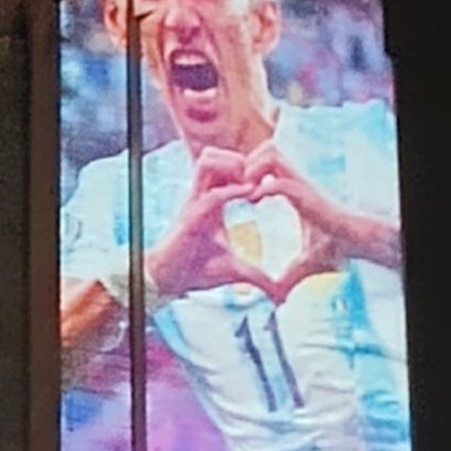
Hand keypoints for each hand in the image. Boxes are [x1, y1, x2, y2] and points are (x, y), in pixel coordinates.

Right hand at [145, 147, 276, 299]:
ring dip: (231, 166)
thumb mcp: (235, 271)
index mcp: (212, 202)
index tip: (268, 179)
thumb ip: (258, 277)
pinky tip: (250, 194)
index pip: (225, 168)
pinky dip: (232, 190)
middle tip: (259, 176)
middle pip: (214, 155)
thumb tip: (281, 295)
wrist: (169, 281)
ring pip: (207, 161)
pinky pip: (212, 192)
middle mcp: (201, 196)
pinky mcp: (191, 215)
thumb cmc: (195, 271)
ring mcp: (194, 202)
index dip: (246, 167)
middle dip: (239, 158)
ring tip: (252, 182)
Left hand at [244, 141, 393, 301]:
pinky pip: (277, 183)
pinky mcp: (306, 196)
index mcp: (293, 189)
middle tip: (234, 184)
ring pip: (270, 155)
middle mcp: (296, 181)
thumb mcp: (305, 262)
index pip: (266, 162)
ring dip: (251, 170)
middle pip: (266, 149)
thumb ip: (289, 274)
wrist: (357, 246)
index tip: (236, 189)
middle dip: (246, 161)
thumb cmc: (337, 249)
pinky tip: (253, 204)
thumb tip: (278, 297)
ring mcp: (301, 185)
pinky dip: (262, 190)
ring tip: (242, 192)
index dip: (249, 170)